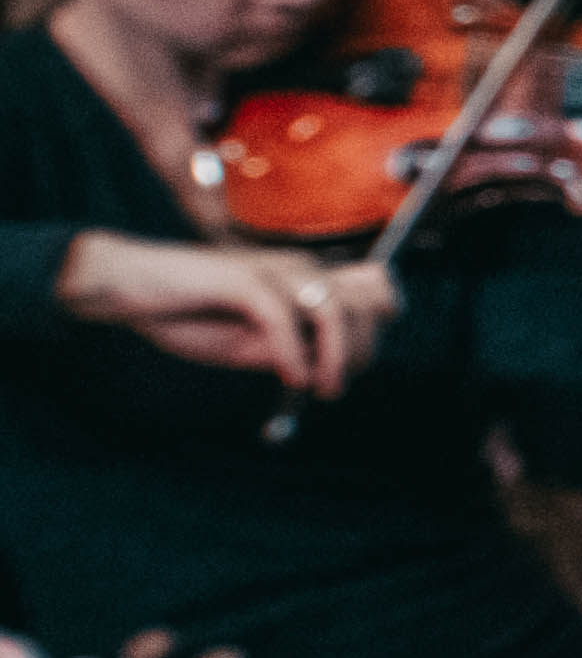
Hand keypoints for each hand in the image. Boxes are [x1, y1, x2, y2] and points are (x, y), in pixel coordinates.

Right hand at [60, 234, 395, 393]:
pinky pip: (281, 318)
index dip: (374, 331)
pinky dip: (291, 354)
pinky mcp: (241, 279)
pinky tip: (291, 380)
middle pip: (367, 304)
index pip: (378, 291)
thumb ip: (288, 350)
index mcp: (306, 278)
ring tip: (324, 389)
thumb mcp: (247, 341)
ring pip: (333, 310)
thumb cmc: (186, 313)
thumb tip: (326, 371)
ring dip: (336, 356)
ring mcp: (273, 270)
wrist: (127, 285)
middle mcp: (300, 268)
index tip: (351, 369)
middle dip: (360, 351)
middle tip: (333, 387)